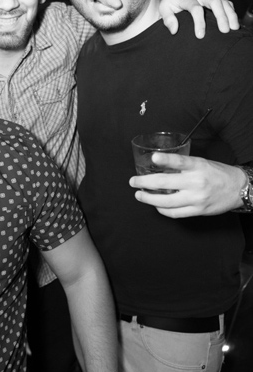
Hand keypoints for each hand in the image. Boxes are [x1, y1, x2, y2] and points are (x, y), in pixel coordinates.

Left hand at [129, 154, 243, 216]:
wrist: (238, 188)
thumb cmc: (217, 173)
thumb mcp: (201, 163)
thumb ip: (182, 166)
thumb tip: (159, 167)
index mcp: (198, 166)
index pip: (180, 162)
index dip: (166, 160)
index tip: (153, 158)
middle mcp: (196, 182)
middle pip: (165, 183)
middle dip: (144, 183)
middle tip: (133, 181)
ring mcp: (196, 198)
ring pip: (166, 201)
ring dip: (149, 199)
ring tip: (140, 195)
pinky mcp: (197, 211)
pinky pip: (174, 213)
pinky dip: (162, 210)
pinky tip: (156, 205)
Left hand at [160, 0, 237, 36]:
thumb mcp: (164, 7)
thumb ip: (168, 19)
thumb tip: (174, 31)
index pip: (196, 9)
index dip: (199, 22)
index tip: (200, 35)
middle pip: (215, 2)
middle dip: (221, 16)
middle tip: (224, 31)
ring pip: (223, 2)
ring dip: (230, 14)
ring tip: (234, 28)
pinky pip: (227, 2)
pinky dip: (232, 12)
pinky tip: (234, 22)